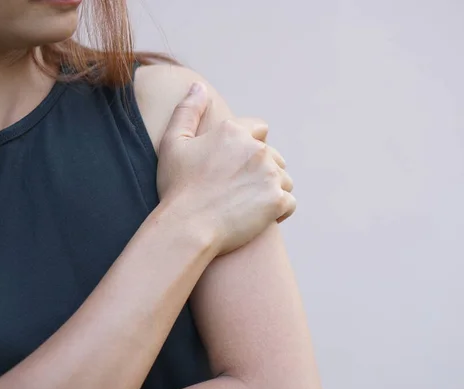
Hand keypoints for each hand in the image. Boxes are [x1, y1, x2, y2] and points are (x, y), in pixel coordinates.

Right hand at [157, 82, 295, 254]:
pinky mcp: (277, 200)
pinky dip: (278, 210)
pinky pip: (289, 202)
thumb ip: (188, 111)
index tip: (236, 166)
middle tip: (238, 190)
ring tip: (248, 204)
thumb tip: (198, 86)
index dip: (249, 146)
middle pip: (274, 156)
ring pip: (284, 179)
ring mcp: (269, 175)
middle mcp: (256, 149)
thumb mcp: (173, 142)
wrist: (187, 227)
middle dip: (261, 170)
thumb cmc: (177, 187)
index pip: (260, 130)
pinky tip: (258, 216)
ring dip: (271, 189)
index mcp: (234, 131)